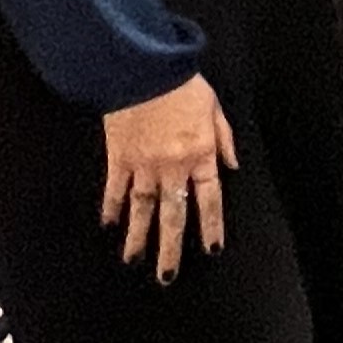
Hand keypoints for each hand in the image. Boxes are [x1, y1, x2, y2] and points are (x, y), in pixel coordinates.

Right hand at [101, 73, 236, 281]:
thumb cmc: (182, 84)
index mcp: (200, 154)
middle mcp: (172, 166)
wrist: (143, 66)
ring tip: (134, 261)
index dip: (210, 226)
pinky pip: (115, 188)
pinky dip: (112, 207)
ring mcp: (142, 164)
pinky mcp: (118, 156)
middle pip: (172, 214)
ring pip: (141, 208)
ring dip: (137, 237)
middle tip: (167, 276)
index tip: (211, 250)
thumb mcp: (215, 109)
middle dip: (170, 247)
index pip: (209, 199)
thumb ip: (223, 140)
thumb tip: (232, 167)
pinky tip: (110, 225)